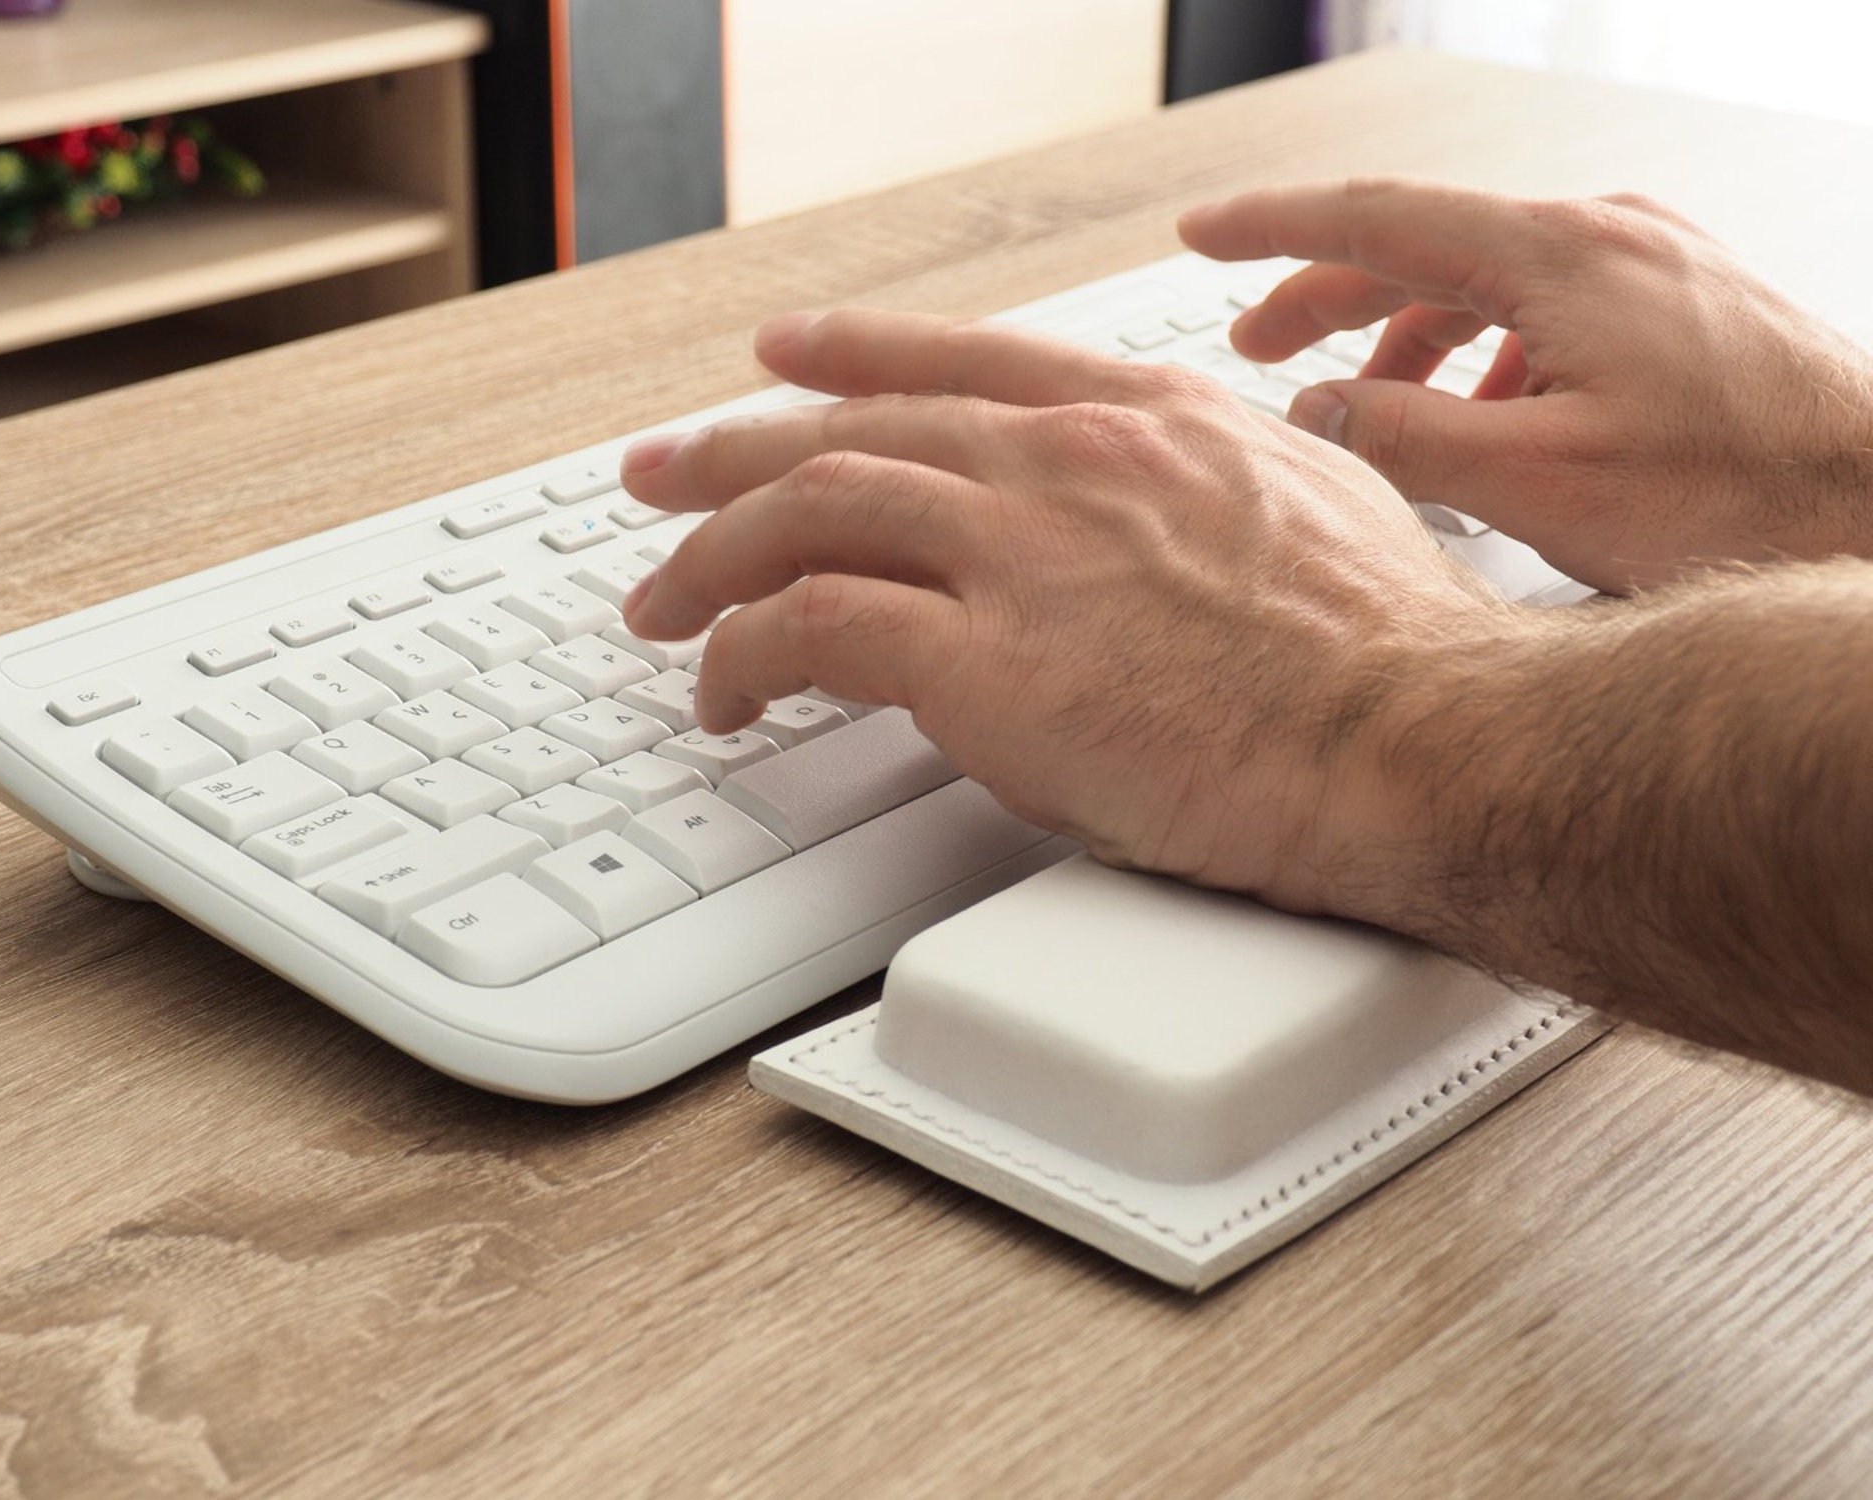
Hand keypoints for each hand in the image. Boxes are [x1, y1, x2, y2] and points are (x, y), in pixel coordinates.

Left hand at [617, 310, 1521, 913]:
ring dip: (710, 557)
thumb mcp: (1309, 511)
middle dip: (732, 452)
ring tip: (660, 600)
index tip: (787, 360)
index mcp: (1142, 419)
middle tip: (660, 478)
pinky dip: (744, 653)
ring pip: (806, 509)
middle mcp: (1064, 459)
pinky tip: (724, 690)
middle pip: (851, 428)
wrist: (1417, 737)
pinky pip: (811, 629)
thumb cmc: (1389, 655)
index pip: (958, 360)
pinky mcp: (982, 661)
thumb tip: (1178, 534)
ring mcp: (1018, 550)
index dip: (854, 357)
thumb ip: (1210, 499)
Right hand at [1180, 177, 1872, 591]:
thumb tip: (1317, 406)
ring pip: (1486, 281)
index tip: (1202, 238)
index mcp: (1559, 255)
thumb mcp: (1536, 480)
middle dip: (1327, 296)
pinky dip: (1481, 354)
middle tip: (1255, 344)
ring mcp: (1649, 265)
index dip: (1271, 229)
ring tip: (1361, 400)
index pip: (1377, 217)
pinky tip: (1476, 415)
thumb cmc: (1738, 495)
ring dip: (1407, 338)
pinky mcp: (1677, 305)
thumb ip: (1404, 435)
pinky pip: (1544, 308)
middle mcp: (1606, 236)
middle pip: (1425, 246)